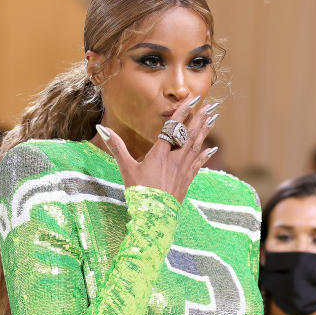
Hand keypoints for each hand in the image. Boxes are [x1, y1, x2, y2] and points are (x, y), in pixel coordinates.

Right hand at [96, 94, 217, 203]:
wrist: (155, 216)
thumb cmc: (139, 192)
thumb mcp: (126, 168)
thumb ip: (117, 147)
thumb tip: (102, 129)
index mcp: (160, 153)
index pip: (174, 126)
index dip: (183, 111)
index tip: (192, 98)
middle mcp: (175, 158)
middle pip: (190, 134)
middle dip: (200, 118)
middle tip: (210, 105)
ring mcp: (183, 169)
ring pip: (196, 146)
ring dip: (205, 131)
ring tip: (213, 118)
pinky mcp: (187, 180)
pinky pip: (199, 163)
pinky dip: (205, 154)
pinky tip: (211, 148)